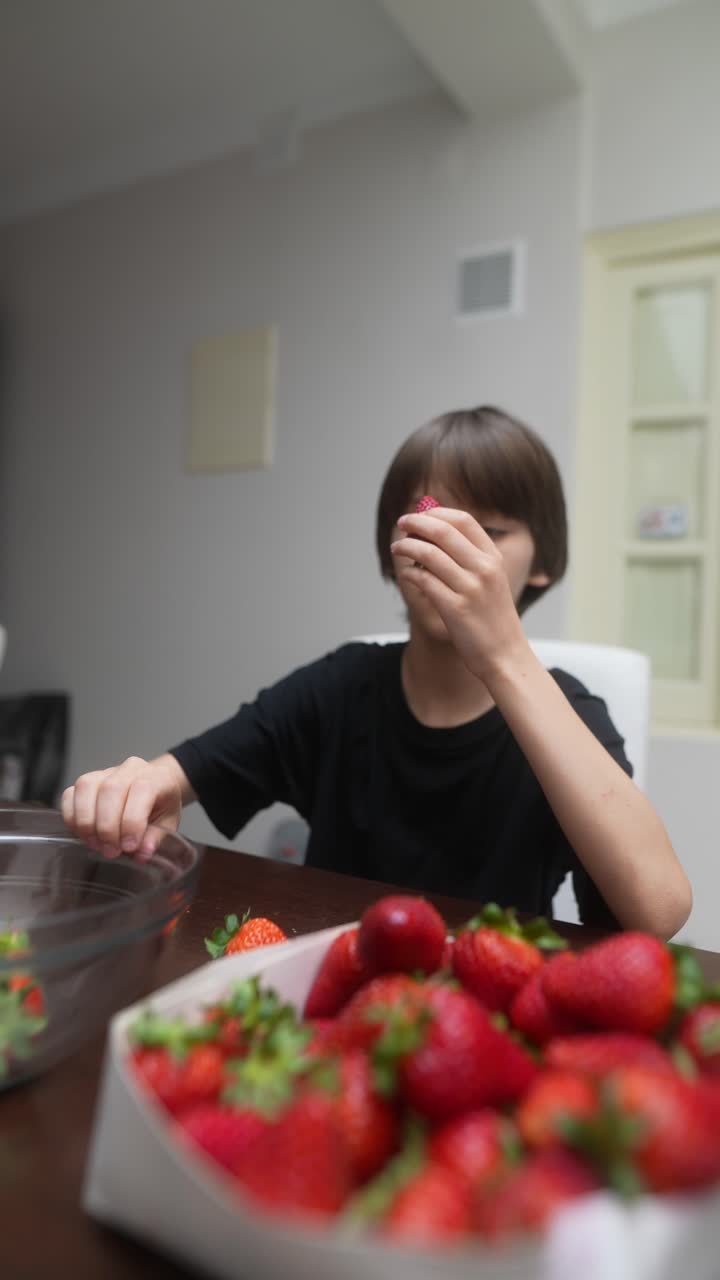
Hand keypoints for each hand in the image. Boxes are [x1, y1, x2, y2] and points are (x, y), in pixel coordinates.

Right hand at [61, 754, 187, 859]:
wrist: (156, 783)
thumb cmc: (162, 802)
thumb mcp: (169, 822)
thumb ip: (156, 838)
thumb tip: (142, 853)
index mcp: (156, 777)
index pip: (141, 790)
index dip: (132, 821)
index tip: (129, 846)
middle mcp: (129, 769)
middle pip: (110, 789)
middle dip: (107, 826)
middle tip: (110, 850)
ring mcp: (106, 772)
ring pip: (86, 788)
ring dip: (87, 822)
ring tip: (95, 844)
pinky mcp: (87, 781)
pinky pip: (70, 793)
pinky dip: (72, 816)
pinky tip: (82, 833)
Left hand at [390, 507, 530, 679]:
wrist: (505, 655)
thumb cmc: (493, 618)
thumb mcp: (492, 581)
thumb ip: (470, 557)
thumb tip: (435, 532)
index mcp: (494, 558)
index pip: (464, 520)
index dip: (437, 513)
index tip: (420, 515)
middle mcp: (485, 569)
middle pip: (444, 532)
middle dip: (417, 523)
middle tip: (402, 524)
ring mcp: (471, 588)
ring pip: (429, 554)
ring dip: (407, 547)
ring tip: (397, 548)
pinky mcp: (456, 608)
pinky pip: (424, 581)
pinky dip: (409, 573)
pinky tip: (405, 574)